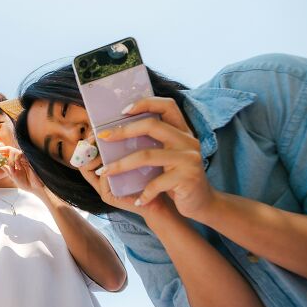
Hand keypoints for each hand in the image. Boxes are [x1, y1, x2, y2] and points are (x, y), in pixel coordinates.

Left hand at [0, 145, 45, 196]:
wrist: (36, 188)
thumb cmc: (27, 183)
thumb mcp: (13, 175)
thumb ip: (6, 169)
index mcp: (16, 161)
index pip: (6, 153)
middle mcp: (20, 158)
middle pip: (8, 149)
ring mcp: (25, 157)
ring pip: (13, 151)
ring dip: (9, 160)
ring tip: (12, 168)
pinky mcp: (29, 158)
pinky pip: (19, 155)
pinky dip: (15, 161)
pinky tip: (17, 167)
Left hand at [90, 97, 215, 218]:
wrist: (203, 203)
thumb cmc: (178, 179)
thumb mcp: (169, 156)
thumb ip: (154, 143)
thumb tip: (116, 134)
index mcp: (183, 131)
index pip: (167, 105)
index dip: (145, 103)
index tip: (122, 111)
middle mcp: (188, 141)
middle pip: (152, 126)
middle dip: (123, 131)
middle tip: (103, 137)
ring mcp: (189, 158)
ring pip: (147, 155)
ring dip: (121, 165)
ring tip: (104, 172)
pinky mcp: (187, 178)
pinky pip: (157, 183)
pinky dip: (144, 193)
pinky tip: (138, 201)